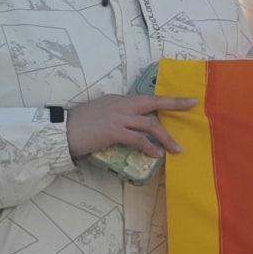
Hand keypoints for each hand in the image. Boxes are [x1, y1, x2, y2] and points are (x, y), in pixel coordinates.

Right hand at [64, 90, 193, 161]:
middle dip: (175, 103)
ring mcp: (118, 117)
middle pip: (154, 102)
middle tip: (192, 104)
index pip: (146, 98)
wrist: (60, 130)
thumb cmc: (78, 126)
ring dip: (166, 137)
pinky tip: (156, 155)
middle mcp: (121, 104)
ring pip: (150, 124)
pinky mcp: (114, 130)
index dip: (165, 99)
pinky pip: (138, 139)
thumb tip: (130, 127)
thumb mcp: (100, 114)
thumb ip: (117, 117)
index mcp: (118, 99)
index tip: (183, 99)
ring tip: (177, 149)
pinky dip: (149, 147)